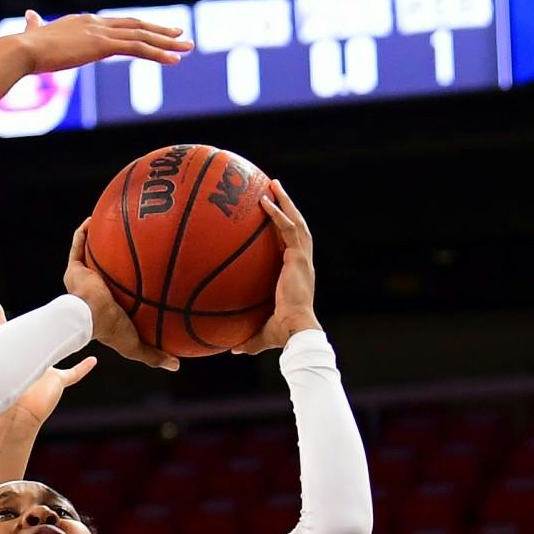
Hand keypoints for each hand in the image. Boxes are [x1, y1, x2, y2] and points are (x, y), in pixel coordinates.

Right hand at [0, 11, 190, 93]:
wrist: (22, 50)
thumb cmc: (25, 48)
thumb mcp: (35, 34)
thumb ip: (36, 24)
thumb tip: (30, 16)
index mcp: (83, 22)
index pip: (117, 24)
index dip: (139, 28)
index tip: (155, 32)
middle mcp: (96, 23)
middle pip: (136, 25)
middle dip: (160, 31)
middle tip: (181, 36)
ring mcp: (101, 33)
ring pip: (142, 36)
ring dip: (167, 43)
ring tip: (186, 48)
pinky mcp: (103, 46)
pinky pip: (137, 48)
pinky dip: (157, 53)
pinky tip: (173, 60)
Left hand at [0, 302, 95, 428]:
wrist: (15, 418)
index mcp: (9, 360)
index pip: (2, 337)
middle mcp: (26, 364)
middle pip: (25, 341)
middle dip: (22, 327)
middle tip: (27, 313)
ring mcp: (43, 374)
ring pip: (52, 355)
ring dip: (56, 345)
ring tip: (62, 328)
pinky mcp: (57, 382)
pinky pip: (74, 374)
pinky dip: (83, 368)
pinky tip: (92, 361)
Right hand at [64, 221, 177, 370]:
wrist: (86, 317)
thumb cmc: (108, 329)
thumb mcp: (135, 345)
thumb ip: (154, 354)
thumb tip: (177, 365)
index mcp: (109, 306)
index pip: (122, 293)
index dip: (132, 283)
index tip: (149, 271)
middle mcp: (97, 289)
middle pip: (108, 269)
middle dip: (118, 256)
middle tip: (138, 240)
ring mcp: (84, 278)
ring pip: (92, 254)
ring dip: (99, 239)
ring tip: (114, 221)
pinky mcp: (74, 269)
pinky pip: (78, 245)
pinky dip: (84, 232)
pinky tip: (95, 218)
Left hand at [231, 180, 319, 354]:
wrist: (296, 331)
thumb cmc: (281, 334)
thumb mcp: (260, 333)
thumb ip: (248, 337)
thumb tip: (232, 349)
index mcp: (295, 275)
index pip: (290, 246)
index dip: (283, 230)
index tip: (272, 217)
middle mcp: (301, 263)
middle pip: (296, 227)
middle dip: (286, 206)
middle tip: (273, 189)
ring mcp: (302, 258)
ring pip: (295, 222)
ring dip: (284, 202)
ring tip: (273, 184)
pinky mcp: (298, 257)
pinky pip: (288, 230)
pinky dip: (278, 215)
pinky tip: (265, 202)